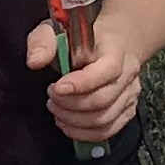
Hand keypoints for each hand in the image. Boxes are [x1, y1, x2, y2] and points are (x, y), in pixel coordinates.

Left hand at [28, 10, 140, 145]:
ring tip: (56, 109)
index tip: (55, 88)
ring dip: (73, 120)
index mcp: (115, 49)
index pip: (107, 71)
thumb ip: (43, 42)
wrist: (105, 46)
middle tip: (50, 97)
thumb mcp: (54, 31)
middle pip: (102, 99)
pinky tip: (66, 123)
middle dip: (69, 104)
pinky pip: (107, 131)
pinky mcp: (127, 110)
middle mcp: (129, 73)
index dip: (81, 83)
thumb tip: (34, 62)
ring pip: (104, 119)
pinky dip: (83, 133)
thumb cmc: (77, 40)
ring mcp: (130, 94)